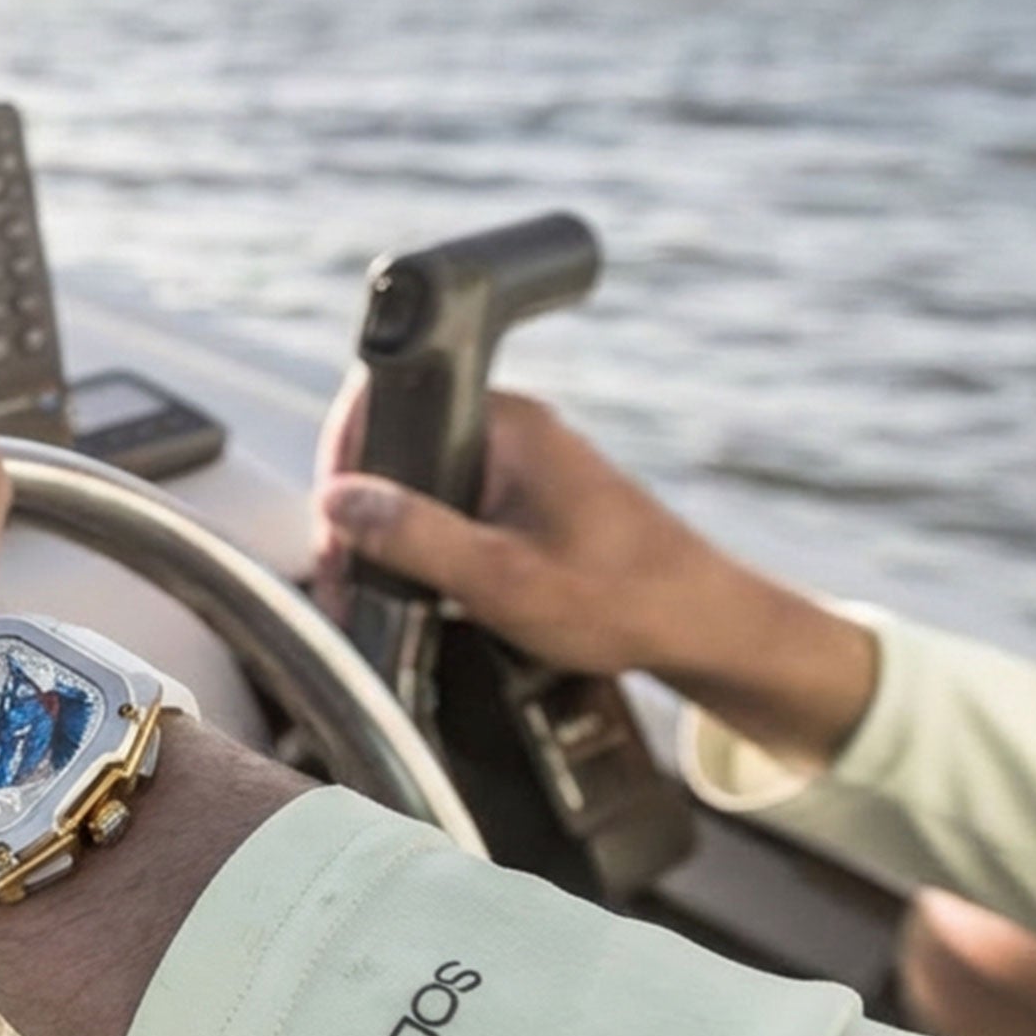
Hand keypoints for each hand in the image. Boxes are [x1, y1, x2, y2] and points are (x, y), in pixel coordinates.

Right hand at [312, 378, 876, 768]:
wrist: (701, 629)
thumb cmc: (620, 599)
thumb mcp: (501, 578)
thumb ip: (413, 535)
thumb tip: (336, 500)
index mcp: (507, 423)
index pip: (388, 406)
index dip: (343, 466)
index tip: (334, 534)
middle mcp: (512, 429)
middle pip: (395, 451)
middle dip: (357, 516)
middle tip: (347, 584)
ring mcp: (521, 463)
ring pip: (418, 487)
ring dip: (389, 540)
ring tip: (378, 596)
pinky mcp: (527, 499)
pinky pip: (450, 510)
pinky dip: (425, 549)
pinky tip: (423, 594)